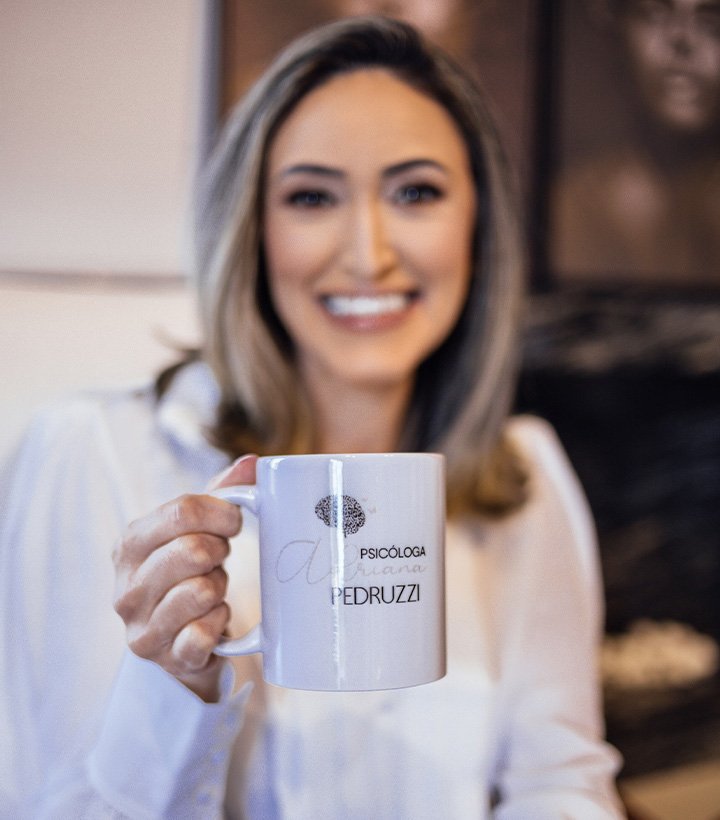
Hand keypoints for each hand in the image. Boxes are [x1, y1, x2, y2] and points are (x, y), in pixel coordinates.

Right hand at [112, 454, 257, 700]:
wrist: (183, 646)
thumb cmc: (190, 576)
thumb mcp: (197, 531)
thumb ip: (221, 493)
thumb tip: (252, 463)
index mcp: (128, 545)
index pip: (181, 511)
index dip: (221, 513)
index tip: (233, 522)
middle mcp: (126, 587)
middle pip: (193, 550)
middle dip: (219, 551)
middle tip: (218, 559)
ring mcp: (143, 628)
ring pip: (201, 591)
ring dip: (219, 588)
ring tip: (212, 590)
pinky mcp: (167, 659)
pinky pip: (205, 633)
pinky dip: (219, 623)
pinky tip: (213, 620)